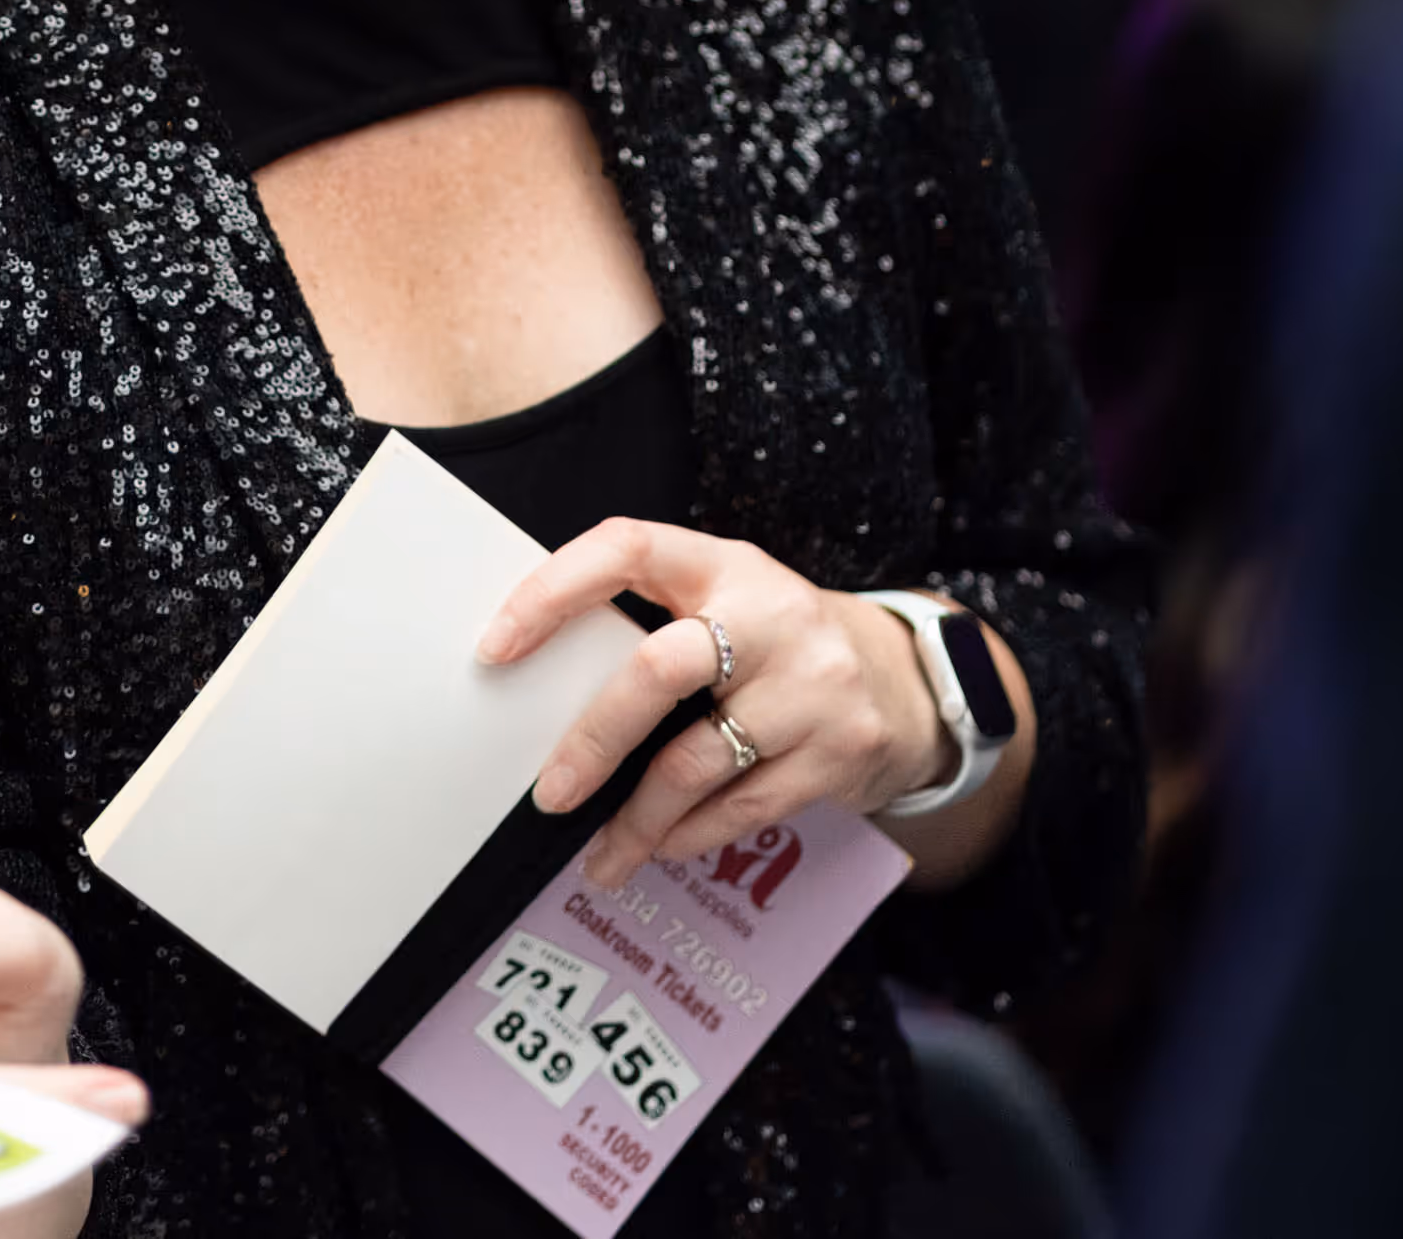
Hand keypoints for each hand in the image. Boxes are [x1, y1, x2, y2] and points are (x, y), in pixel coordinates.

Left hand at [475, 521, 951, 893]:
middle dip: (593, 739)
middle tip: (550, 792)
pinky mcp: (838, 751)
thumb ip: (654, 624)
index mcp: (724, 565)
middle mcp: (770, 616)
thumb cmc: (781, 645)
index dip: (553, 590)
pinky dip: (689, 835)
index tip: (496, 646)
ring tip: (601, 855)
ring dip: (636, 820)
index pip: (627, 547)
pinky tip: (661, 847)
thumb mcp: (728, 603)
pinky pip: (741, 806)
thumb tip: (539, 688)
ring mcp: (811, 686)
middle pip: (659, 671)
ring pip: (696, 761)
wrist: (906, 681)